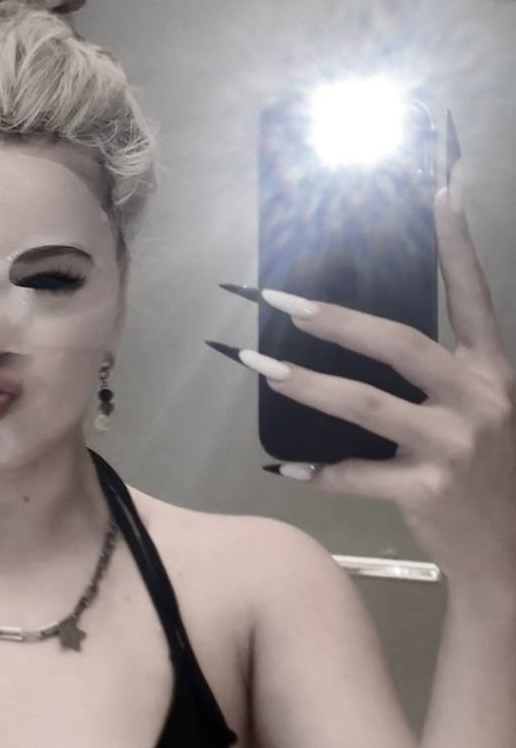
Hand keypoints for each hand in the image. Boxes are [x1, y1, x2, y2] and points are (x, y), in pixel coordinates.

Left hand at [229, 182, 515, 593]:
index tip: (440, 191)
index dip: (458, 245)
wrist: (513, 556)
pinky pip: (357, 475)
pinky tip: (284, 466)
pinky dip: (318, 472)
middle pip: (399, 344)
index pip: (474, 297)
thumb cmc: (493, 472)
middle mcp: (480, 400)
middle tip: (279, 299)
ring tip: (258, 365)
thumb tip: (369, 330)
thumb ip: (445, 373)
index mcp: (493, 372)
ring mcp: (455, 447)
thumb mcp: (488, 411)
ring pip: (365, 405)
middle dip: (334, 319)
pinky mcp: (429, 492)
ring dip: (305, 384)